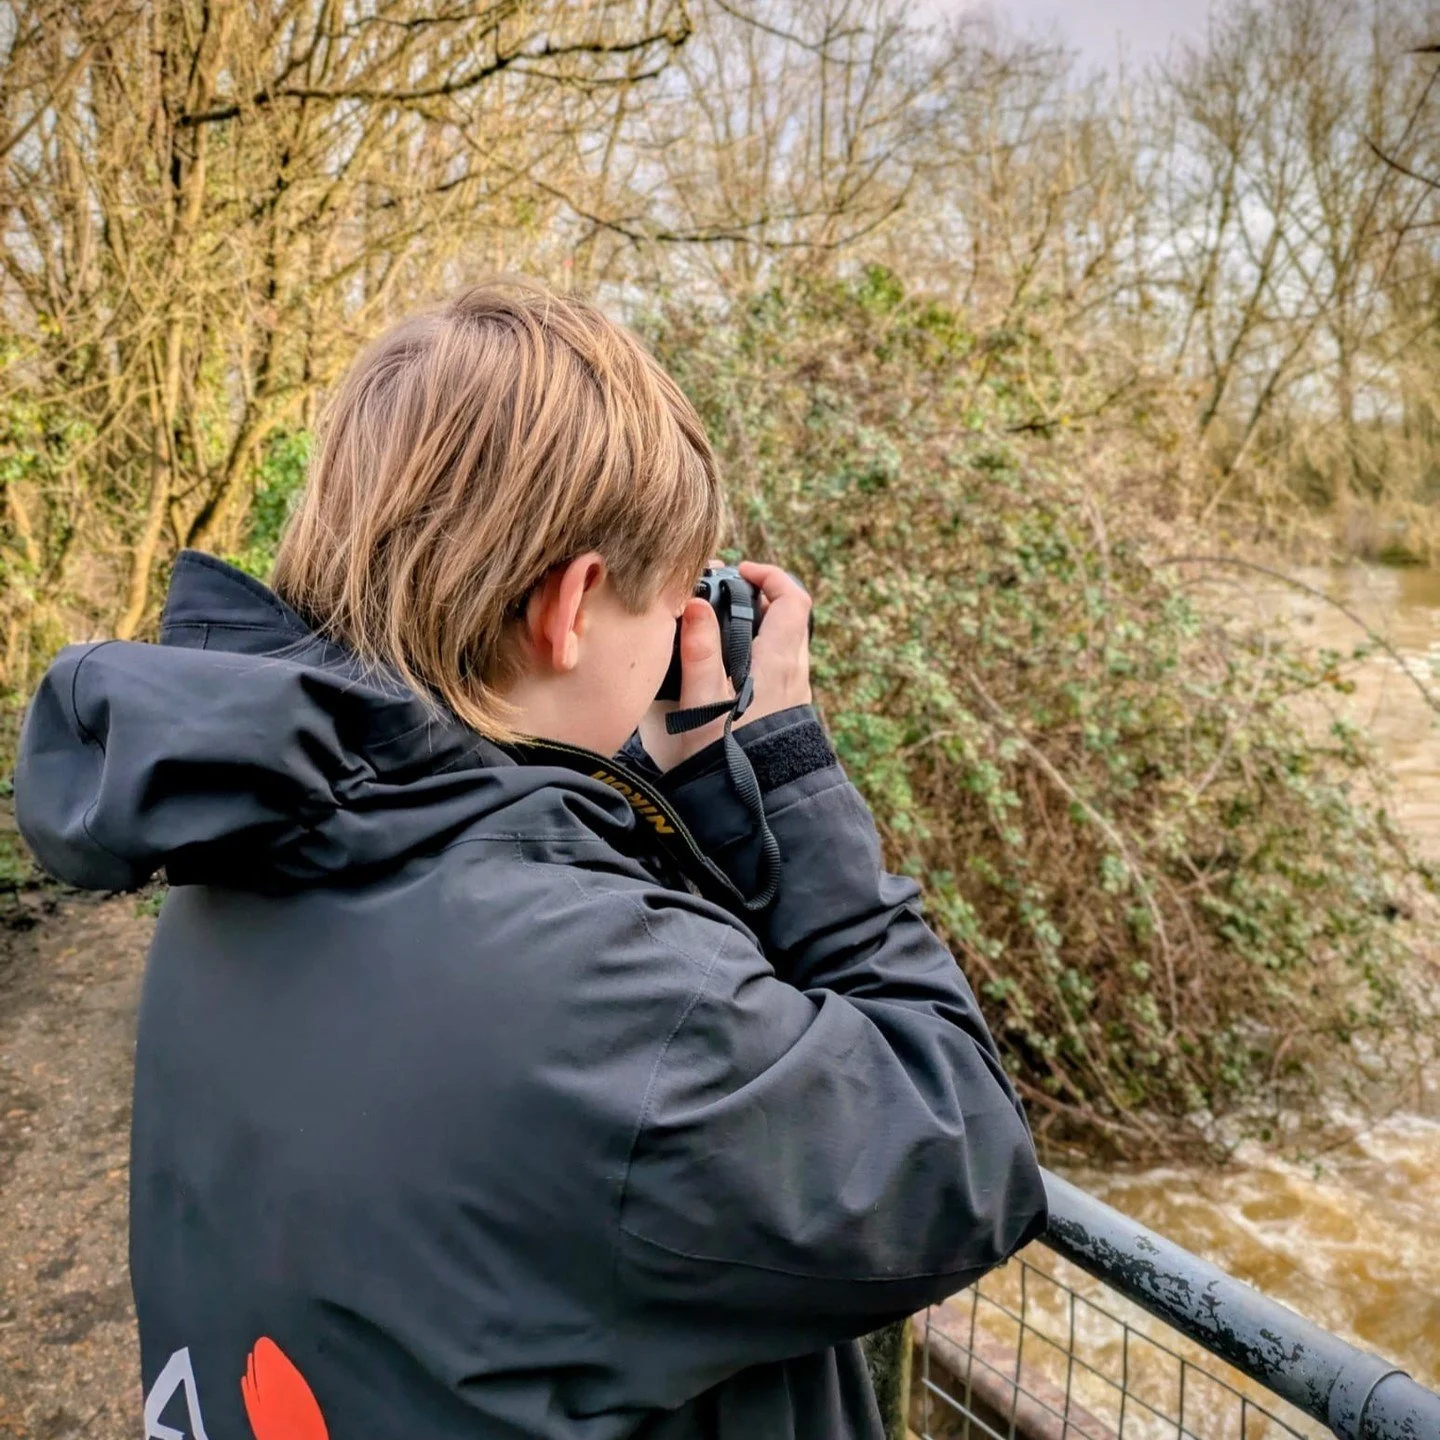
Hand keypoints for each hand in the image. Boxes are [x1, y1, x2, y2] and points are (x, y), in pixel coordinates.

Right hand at [638, 561, 812, 771]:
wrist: (752, 805)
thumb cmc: (726, 754)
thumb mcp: (702, 701)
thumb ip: (698, 651)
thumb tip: (694, 603)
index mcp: (778, 660)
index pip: (793, 599)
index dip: (771, 576)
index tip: (740, 572)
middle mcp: (793, 672)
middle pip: (787, 617)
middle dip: (756, 599)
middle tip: (719, 596)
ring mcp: (792, 693)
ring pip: (781, 644)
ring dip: (753, 628)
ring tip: (713, 630)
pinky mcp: (783, 711)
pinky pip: (775, 668)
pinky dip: (753, 654)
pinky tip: (721, 669)